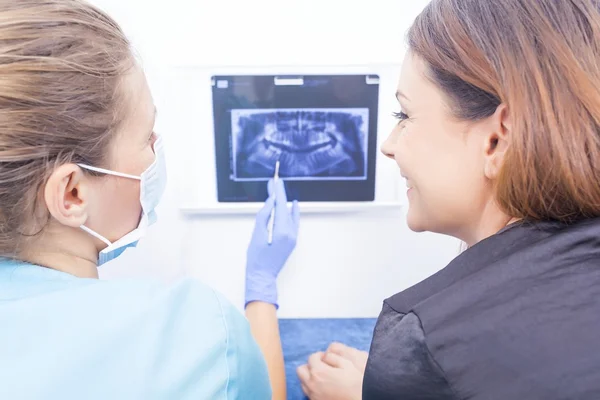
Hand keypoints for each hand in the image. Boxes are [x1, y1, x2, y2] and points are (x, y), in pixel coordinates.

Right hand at [245, 178, 298, 307]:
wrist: (262, 276)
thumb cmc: (256, 258)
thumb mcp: (256, 235)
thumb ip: (264, 216)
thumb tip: (271, 201)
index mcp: (282, 231)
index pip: (281, 206)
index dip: (277, 192)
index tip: (274, 181)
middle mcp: (291, 233)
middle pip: (286, 208)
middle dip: (280, 195)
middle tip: (275, 181)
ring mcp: (293, 237)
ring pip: (291, 214)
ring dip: (285, 202)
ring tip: (279, 190)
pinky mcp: (292, 240)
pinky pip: (294, 222)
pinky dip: (293, 212)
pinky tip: (293, 205)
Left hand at [297, 343, 366, 399]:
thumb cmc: (355, 385)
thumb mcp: (347, 364)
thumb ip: (333, 357)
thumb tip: (325, 355)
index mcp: (318, 372)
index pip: (311, 357)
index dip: (319, 355)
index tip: (325, 358)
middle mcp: (311, 384)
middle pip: (301, 370)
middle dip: (310, 365)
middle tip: (321, 366)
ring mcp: (312, 395)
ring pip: (303, 382)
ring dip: (309, 377)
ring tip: (322, 377)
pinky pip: (308, 393)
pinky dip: (312, 388)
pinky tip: (323, 387)